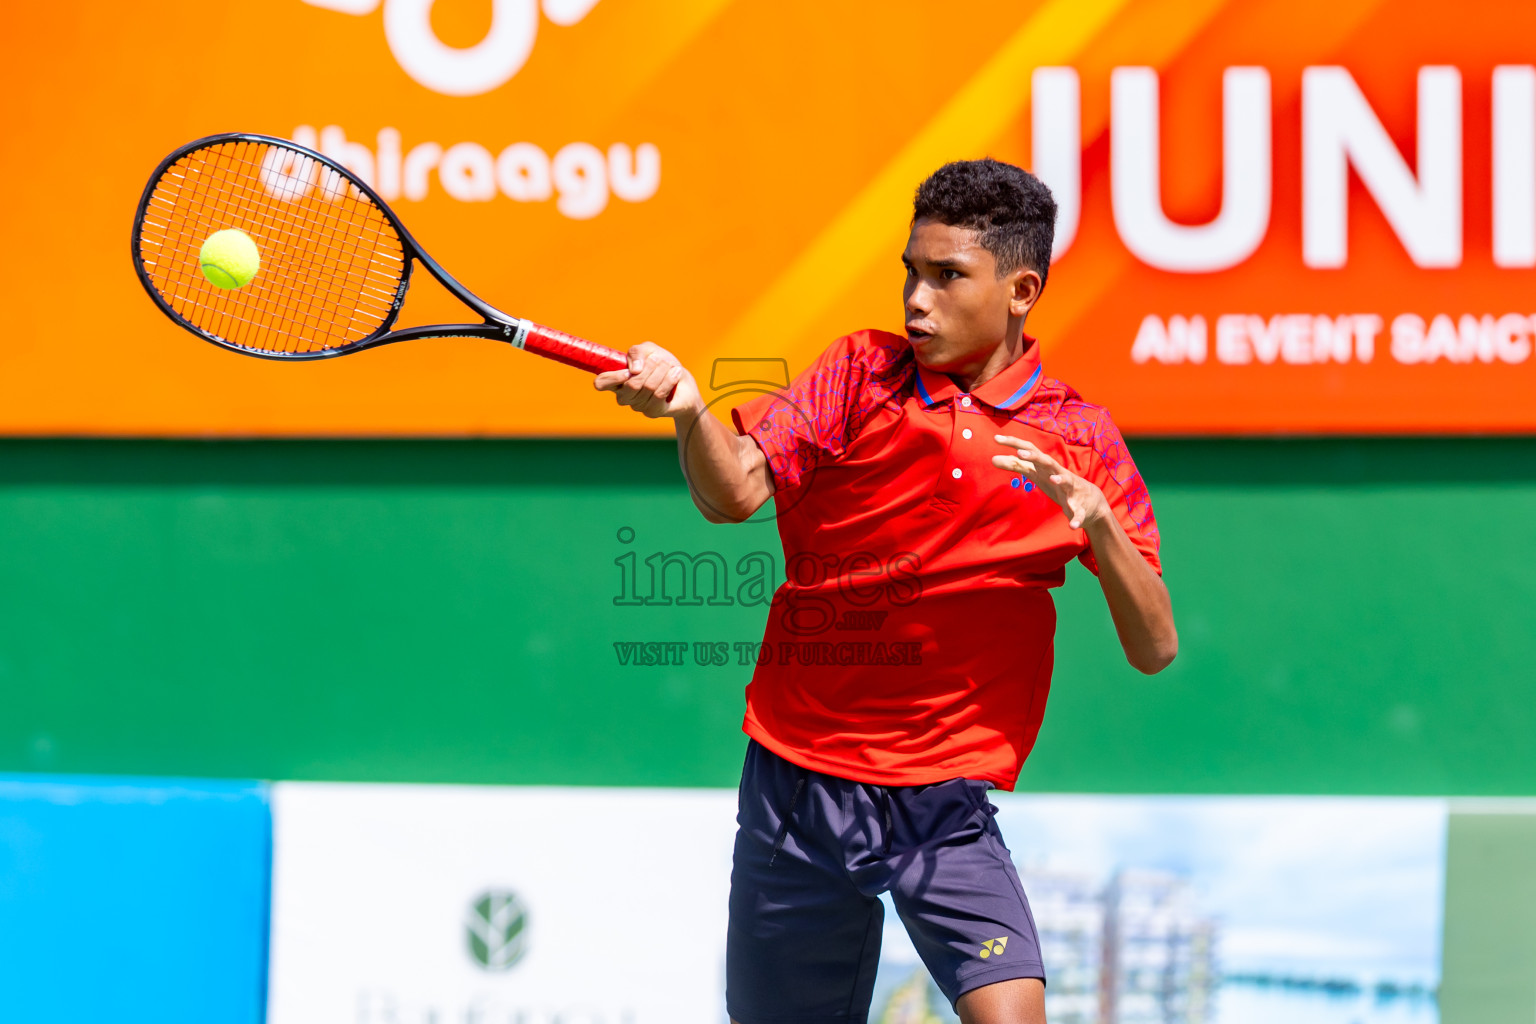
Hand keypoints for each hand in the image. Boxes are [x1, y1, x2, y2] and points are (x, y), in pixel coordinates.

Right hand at [594, 342, 701, 418]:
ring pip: (648, 387)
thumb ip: (637, 352)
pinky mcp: (653, 411)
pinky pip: (659, 395)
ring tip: (669, 365)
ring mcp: (637, 405)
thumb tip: (634, 370)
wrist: (682, 380)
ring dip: (662, 371)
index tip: (628, 371)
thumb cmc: (660, 363)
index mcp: (616, 380)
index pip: (601, 383)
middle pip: (632, 384)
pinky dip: (669, 380)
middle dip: (650, 367)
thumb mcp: (648, 350)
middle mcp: (624, 395)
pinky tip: (676, 373)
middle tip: (659, 359)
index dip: (613, 378)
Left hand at [992, 434, 1108, 529]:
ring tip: (1052, 479)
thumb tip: (993, 459)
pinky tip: (1072, 525)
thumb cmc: (1056, 482)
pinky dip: (1076, 517)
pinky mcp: (1078, 506)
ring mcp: (1069, 488)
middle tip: (1020, 453)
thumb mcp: (1035, 473)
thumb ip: (1016, 466)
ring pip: (1065, 480)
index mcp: (1045, 466)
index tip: (996, 438)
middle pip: (1046, 461)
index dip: (1014, 443)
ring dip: (1059, 479)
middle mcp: (1057, 473)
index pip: (1029, 450)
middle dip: (1035, 457)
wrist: (1088, 500)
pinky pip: (1077, 511)